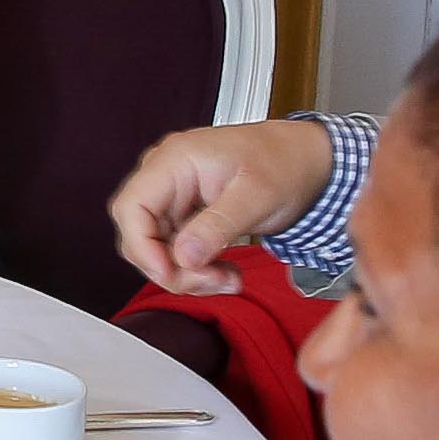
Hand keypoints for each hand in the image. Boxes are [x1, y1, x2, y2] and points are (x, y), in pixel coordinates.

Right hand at [108, 119, 334, 297]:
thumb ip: (218, 225)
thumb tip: (183, 257)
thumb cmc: (285, 161)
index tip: (170, 272)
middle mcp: (167, 177)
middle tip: (209, 279)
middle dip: (169, 268)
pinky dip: (198, 270)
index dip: (142, 246)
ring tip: (226, 279)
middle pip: (139, 235)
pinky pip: (178, 252)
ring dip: (187, 274)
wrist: (307, 160)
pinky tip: (225, 273)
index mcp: (175, 160)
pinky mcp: (188, 217)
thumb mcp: (257, 194)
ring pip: (157, 250)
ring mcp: (176, 198)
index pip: (131, 207)